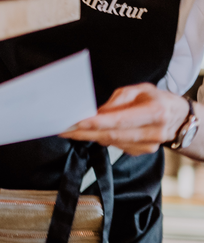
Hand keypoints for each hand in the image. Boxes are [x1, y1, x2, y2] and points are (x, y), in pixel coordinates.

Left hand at [61, 83, 189, 155]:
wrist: (179, 118)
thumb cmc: (157, 99)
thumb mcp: (140, 89)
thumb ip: (119, 100)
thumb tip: (98, 113)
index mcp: (155, 112)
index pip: (120, 120)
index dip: (98, 123)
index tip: (78, 122)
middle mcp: (153, 132)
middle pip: (112, 135)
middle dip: (85, 133)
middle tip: (64, 129)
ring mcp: (149, 145)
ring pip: (112, 142)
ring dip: (90, 137)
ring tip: (71, 130)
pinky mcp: (142, 152)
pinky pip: (117, 146)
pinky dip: (103, 138)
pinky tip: (92, 133)